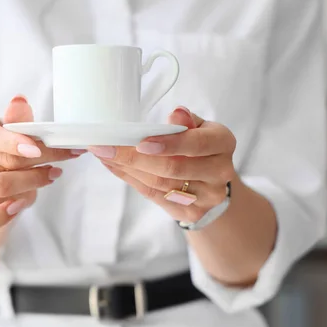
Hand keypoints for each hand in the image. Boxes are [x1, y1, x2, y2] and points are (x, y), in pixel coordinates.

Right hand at [0, 96, 83, 233]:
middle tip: (66, 155)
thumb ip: (16, 119)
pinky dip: (2, 215)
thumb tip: (19, 101)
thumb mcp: (12, 130)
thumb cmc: (4, 149)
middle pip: (1, 162)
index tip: (38, 148)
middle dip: (39, 158)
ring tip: (53, 174)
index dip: (12, 141)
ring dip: (32, 181)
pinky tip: (23, 204)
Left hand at [89, 106, 235, 225]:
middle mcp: (219, 172)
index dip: (169, 143)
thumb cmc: (200, 146)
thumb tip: (177, 114)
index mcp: (223, 143)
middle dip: (135, 157)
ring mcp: (206, 197)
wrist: (213, 182)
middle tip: (106, 147)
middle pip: (173, 168)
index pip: (197, 144)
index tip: (141, 141)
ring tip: (104, 154)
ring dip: (126, 168)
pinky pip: (153, 196)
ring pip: (159, 184)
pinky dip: (129, 179)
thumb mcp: (199, 126)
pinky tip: (113, 166)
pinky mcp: (190, 212)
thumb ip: (187, 121)